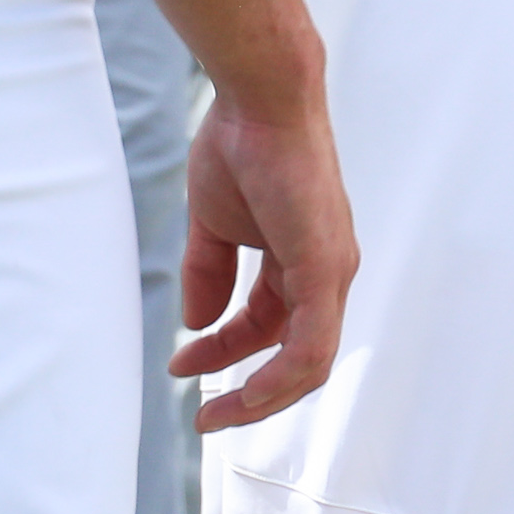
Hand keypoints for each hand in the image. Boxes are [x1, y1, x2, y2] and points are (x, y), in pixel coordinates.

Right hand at [172, 82, 355, 429]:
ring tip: (216, 415)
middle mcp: (325, 270)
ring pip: (308, 361)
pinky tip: (246, 391)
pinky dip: (280, 376)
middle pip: (294, 354)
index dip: (224, 352)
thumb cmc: (241, 144)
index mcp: (300, 258)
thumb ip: (208, 273)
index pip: (266, 326)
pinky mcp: (326, 267)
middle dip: (248, 390)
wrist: (259, 98)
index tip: (182, 366)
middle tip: (205, 415)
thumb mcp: (213, 223)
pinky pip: (312, 343)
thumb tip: (197, 322)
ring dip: (261, 395)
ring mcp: (331, 270)